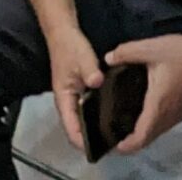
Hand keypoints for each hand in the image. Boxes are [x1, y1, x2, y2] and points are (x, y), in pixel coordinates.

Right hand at [47, 31, 106, 152]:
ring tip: (117, 132)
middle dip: (92, 137)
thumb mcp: (83, 58)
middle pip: (78, 128)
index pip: (71, 129)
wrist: (64, 32)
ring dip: (96, 126)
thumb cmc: (70, 47)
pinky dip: (98, 114)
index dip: (82, 142)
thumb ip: (90, 72)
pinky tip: (115, 113)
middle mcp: (68, 102)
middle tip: (114, 143)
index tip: (98, 149)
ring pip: (84, 119)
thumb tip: (97, 82)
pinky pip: (89, 108)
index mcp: (64, 99)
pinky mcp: (81, 91)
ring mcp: (74, 97)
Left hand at [104, 30, 181, 154]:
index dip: (128, 145)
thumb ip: (126, 52)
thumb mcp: (150, 48)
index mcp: (158, 105)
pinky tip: (146, 111)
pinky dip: (154, 125)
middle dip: (133, 141)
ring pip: (159, 131)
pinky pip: (166, 124)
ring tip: (127, 123)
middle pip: (149, 137)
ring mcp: (180, 114)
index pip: (142, 135)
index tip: (115, 144)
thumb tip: (108, 59)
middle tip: (116, 132)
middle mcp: (170, 115)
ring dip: (144, 132)